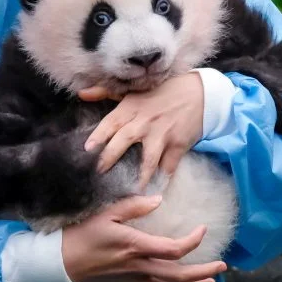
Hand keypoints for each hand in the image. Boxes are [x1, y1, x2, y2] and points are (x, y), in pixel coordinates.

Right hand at [61, 194, 225, 281]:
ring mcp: (135, 278)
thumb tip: (158, 200)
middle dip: (203, 270)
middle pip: (179, 274)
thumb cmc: (80, 235)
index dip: (193, 241)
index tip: (203, 229)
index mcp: (135, 246)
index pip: (174, 248)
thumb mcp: (105, 214)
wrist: (61, 264)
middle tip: (223, 266)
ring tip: (213, 280)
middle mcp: (139, 266)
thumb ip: (133, 206)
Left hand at [79, 72, 204, 187]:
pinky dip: (162, 179)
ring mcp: (163, 134)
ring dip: (139, 176)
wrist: (200, 93)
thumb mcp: (134, 89)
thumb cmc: (163, 91)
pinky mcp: (179, 145)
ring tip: (129, 191)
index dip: (98, 136)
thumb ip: (106, 92)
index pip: (111, 122)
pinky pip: (169, 166)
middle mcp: (145, 121)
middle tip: (98, 172)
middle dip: (110, 157)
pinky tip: (155, 191)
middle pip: (124, 140)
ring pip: (148, 158)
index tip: (87, 149)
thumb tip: (82, 93)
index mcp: (132, 107)